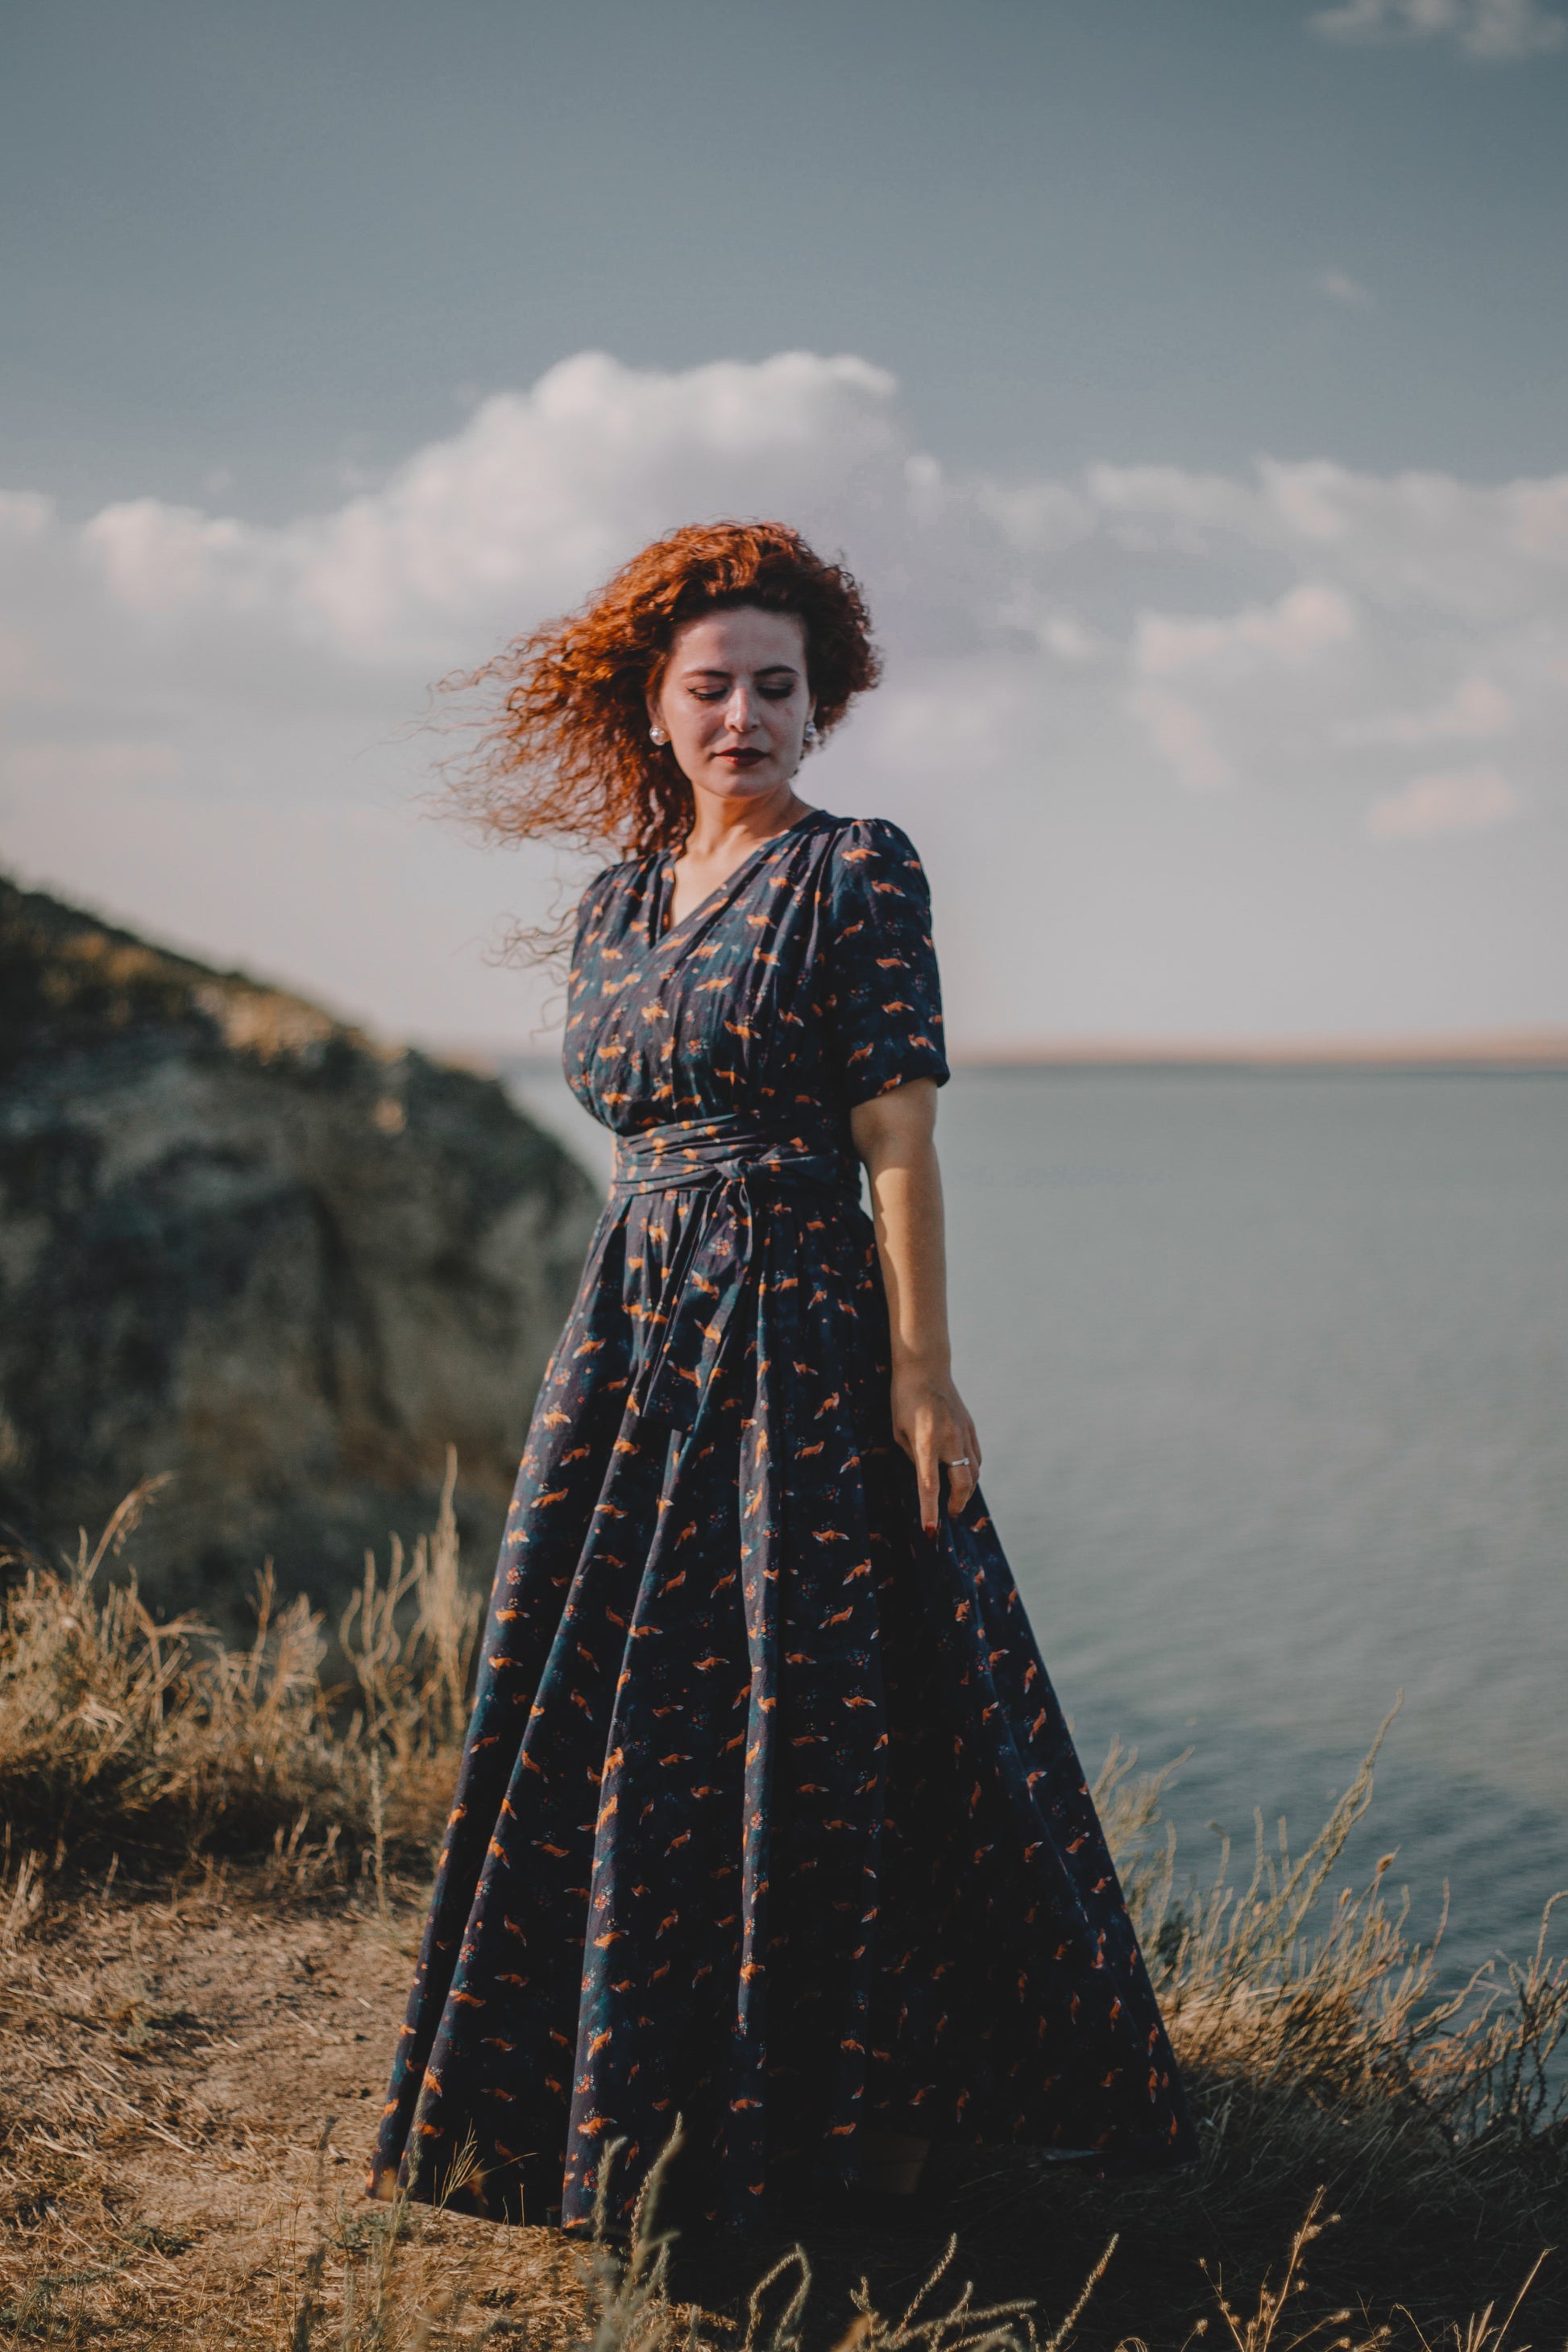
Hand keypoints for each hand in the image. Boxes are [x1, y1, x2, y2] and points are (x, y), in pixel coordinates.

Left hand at [889, 1365, 980, 1535]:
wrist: (925, 1367)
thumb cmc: (904, 1399)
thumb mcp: (899, 1431)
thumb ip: (913, 1456)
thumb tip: (927, 1475)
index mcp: (926, 1442)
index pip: (929, 1485)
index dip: (930, 1510)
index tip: (931, 1531)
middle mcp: (949, 1439)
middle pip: (963, 1484)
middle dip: (956, 1504)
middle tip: (947, 1515)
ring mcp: (964, 1433)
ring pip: (974, 1472)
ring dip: (965, 1490)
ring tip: (955, 1499)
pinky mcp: (971, 1428)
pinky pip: (976, 1457)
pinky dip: (971, 1471)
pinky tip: (962, 1475)